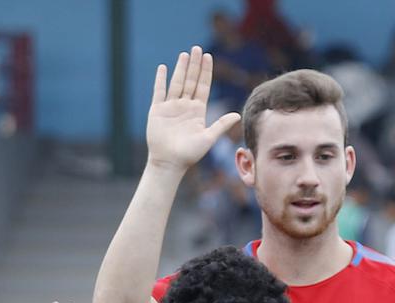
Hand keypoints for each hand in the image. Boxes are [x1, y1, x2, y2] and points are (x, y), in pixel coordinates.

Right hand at [146, 46, 240, 171]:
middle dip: (194, 64)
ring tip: (184, 54)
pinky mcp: (157, 110)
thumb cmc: (189, 154)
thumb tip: (237, 115)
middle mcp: (184, 106)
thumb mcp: (208, 138)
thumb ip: (221, 125)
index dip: (205, 71)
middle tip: (197, 48)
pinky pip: (159, 92)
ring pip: (177, 82)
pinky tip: (163, 67)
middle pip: (190, 80)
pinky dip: (160, 80)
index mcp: (197, 111)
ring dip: (180, 68)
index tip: (208, 56)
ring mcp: (170, 107)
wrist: (170, 163)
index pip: (203, 86)